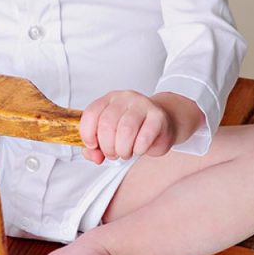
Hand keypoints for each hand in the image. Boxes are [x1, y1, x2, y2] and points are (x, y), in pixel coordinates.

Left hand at [79, 90, 201, 163]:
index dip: (88, 134)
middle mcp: (125, 98)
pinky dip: (138, 149)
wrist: (165, 122)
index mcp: (109, 99)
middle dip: (107, 147)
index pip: (91, 114)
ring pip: (125, 130)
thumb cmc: (135, 129)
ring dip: (123, 149)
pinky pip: (144, 137)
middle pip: (107, 124)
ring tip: (125, 153)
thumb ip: (97, 148)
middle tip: (113, 154)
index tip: (94, 146)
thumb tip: (93, 156)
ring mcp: (142, 105)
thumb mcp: (111, 136)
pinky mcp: (158, 117)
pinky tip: (139, 149)